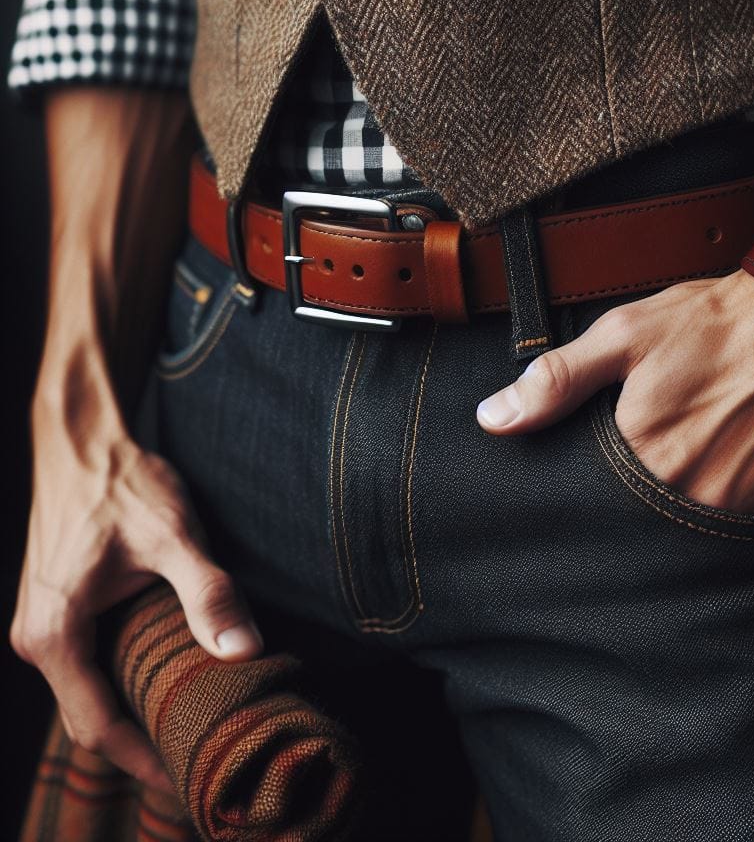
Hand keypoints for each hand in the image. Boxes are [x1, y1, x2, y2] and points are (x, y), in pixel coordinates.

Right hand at [9, 87, 258, 793]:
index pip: (99, 726)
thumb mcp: (171, 536)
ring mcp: (48, 623)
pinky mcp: (63, 605)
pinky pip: (94, 662)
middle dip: (145, 743)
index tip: (189, 786)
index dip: (144, 763)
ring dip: (139, 710)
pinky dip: (130, 679)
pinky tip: (173, 676)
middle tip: (204, 761)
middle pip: (94, 715)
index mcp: (55, 635)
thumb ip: (206, 593)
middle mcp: (41, 638)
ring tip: (196, 727)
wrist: (81, 436)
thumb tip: (242, 650)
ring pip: (94, 689)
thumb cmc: (118, 482)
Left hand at [477, 271, 753, 515]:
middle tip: (689, 432)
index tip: (633, 442)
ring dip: (710, 488)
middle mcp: (699, 496)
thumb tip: (493, 420)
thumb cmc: (724, 321)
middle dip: (663, 478)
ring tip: (723, 438)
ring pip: (711, 518)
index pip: (606, 496)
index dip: (617, 467)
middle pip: (659, 509)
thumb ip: (557, 382)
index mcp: (648, 458)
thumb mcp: (626, 335)